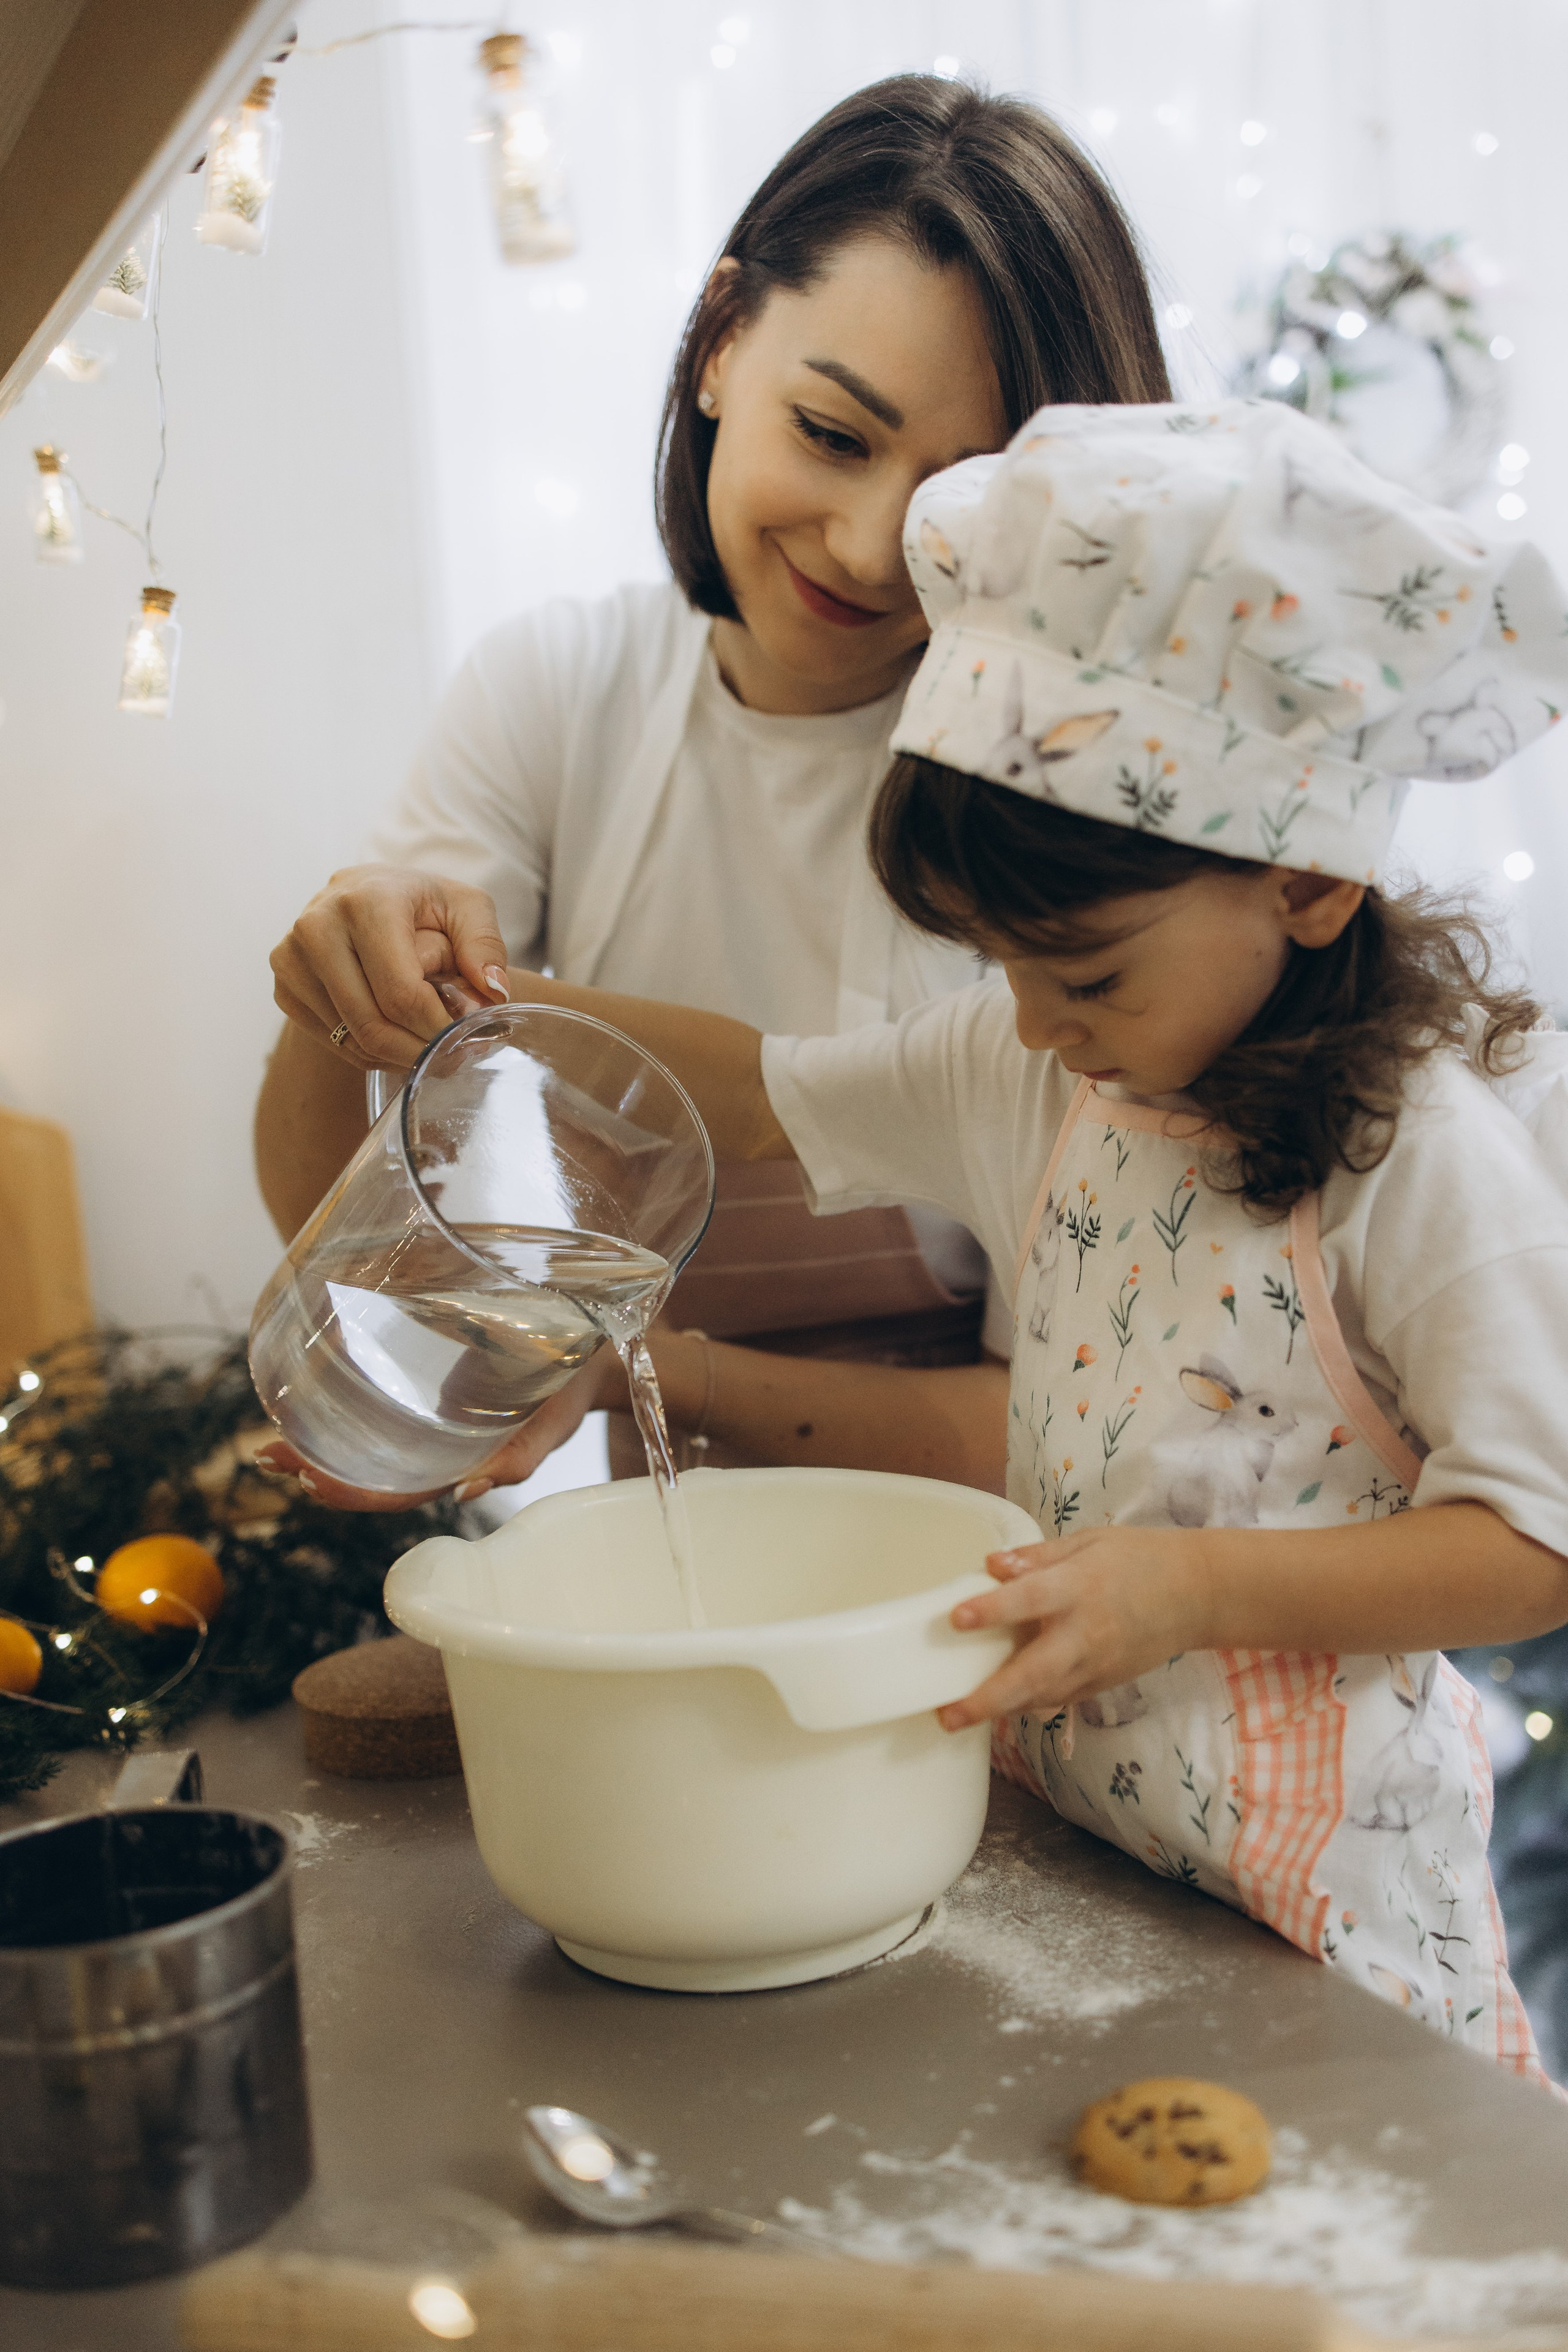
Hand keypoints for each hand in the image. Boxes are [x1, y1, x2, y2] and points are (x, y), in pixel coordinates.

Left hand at [253, 1353, 628, 1512]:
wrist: (592, 1358)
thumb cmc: (573, 1390)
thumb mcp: (554, 1421)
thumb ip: (520, 1457)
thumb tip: (466, 1492)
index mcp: (469, 1467)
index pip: (401, 1494)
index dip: (354, 1493)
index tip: (309, 1480)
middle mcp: (444, 1455)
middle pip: (372, 1478)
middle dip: (318, 1472)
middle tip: (268, 1458)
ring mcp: (434, 1430)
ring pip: (370, 1453)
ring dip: (320, 1451)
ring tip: (270, 1447)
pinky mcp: (431, 1401)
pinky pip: (381, 1422)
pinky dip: (343, 1422)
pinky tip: (310, 1413)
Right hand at [270, 864, 511, 1072]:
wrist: (365, 895)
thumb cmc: (420, 904)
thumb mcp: (466, 907)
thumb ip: (485, 945)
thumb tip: (491, 992)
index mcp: (366, 901)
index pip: (400, 992)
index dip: (436, 1029)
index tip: (465, 1042)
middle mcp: (318, 926)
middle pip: (371, 1023)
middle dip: (419, 1051)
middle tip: (452, 1058)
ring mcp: (291, 959)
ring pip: (351, 1040)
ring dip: (398, 1055)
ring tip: (429, 1042)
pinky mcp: (283, 986)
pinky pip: (333, 1043)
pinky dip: (371, 1052)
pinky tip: (396, 1034)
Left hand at [936, 1526, 1210, 1729]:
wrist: (1196, 1594)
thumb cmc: (1137, 1558)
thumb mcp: (1087, 1542)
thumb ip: (1036, 1557)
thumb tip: (989, 1565)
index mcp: (1080, 1587)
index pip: (1030, 1600)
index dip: (992, 1610)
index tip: (955, 1618)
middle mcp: (1086, 1632)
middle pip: (1033, 1672)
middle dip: (989, 1698)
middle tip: (946, 1714)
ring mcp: (1097, 1665)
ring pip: (1043, 1696)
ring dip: (1001, 1710)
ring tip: (957, 1717)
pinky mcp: (1104, 1683)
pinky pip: (1059, 1698)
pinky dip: (1028, 1704)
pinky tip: (999, 1706)